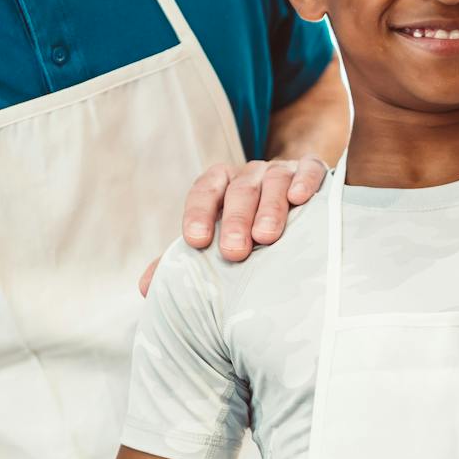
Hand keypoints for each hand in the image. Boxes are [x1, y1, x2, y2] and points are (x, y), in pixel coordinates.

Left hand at [139, 157, 331, 294]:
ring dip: (269, 208)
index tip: (195, 241)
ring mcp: (282, 171)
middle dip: (234, 220)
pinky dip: (304, 181)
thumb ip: (185, 261)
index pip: (204, 190)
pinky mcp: (312, 171)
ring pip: (273, 181)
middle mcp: (249, 175)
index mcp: (222, 186)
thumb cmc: (249, 231)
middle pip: (239, 190)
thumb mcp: (219, 242)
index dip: (198, 213)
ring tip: (266, 237)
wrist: (296, 203)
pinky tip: (299, 198)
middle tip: (233, 251)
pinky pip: (309, 170)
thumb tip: (146, 288)